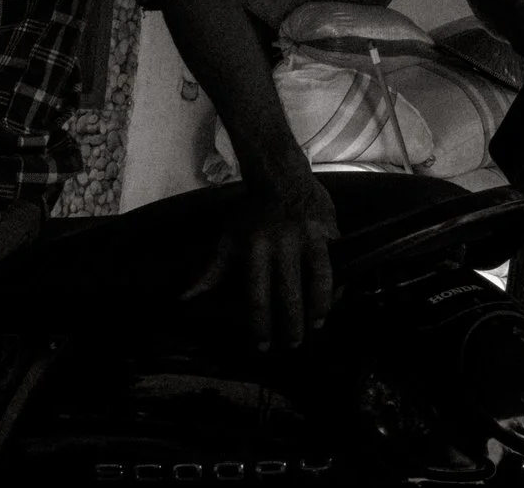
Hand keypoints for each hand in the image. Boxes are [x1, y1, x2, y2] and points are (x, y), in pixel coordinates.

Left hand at [185, 166, 339, 350]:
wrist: (281, 176)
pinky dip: (337, 283)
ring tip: (317, 327)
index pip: (257, 295)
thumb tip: (186, 298)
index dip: (261, 325)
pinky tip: (336, 300)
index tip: (263, 347)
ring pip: (319, 279)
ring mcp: (309, 236)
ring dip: (319, 307)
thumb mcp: (229, 239)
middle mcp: (283, 244)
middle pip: (289, 293)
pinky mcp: (329, 229)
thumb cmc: (252, 214)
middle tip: (293, 345)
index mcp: (255, 248)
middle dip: (292, 324)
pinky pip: (336, 262)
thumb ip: (212, 271)